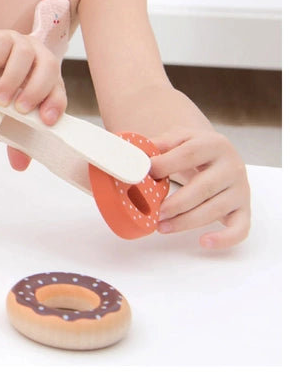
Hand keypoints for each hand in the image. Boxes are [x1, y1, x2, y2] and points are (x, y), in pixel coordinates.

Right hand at [0, 30, 65, 171]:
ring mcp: (16, 43)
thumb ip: (13, 136)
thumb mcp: (0, 116)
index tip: (45, 120)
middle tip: (19, 109)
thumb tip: (20, 164)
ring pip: (25, 54)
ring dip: (13, 79)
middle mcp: (35, 58)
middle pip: (48, 67)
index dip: (55, 104)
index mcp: (44, 77)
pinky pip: (2, 43)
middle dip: (36, 90)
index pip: (58, 89)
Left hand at [148, 128, 250, 248]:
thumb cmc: (193, 149)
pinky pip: (241, 228)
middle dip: (177, 203)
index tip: (146, 174)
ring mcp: (240, 189)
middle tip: (156, 212)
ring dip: (187, 221)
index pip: (190, 154)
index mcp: (213, 144)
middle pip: (204, 187)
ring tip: (163, 226)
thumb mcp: (178, 138)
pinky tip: (204, 242)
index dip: (166, 164)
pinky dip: (224, 239)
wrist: (219, 153)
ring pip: (216, 209)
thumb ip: (159, 144)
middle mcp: (232, 166)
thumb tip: (135, 154)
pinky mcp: (244, 209)